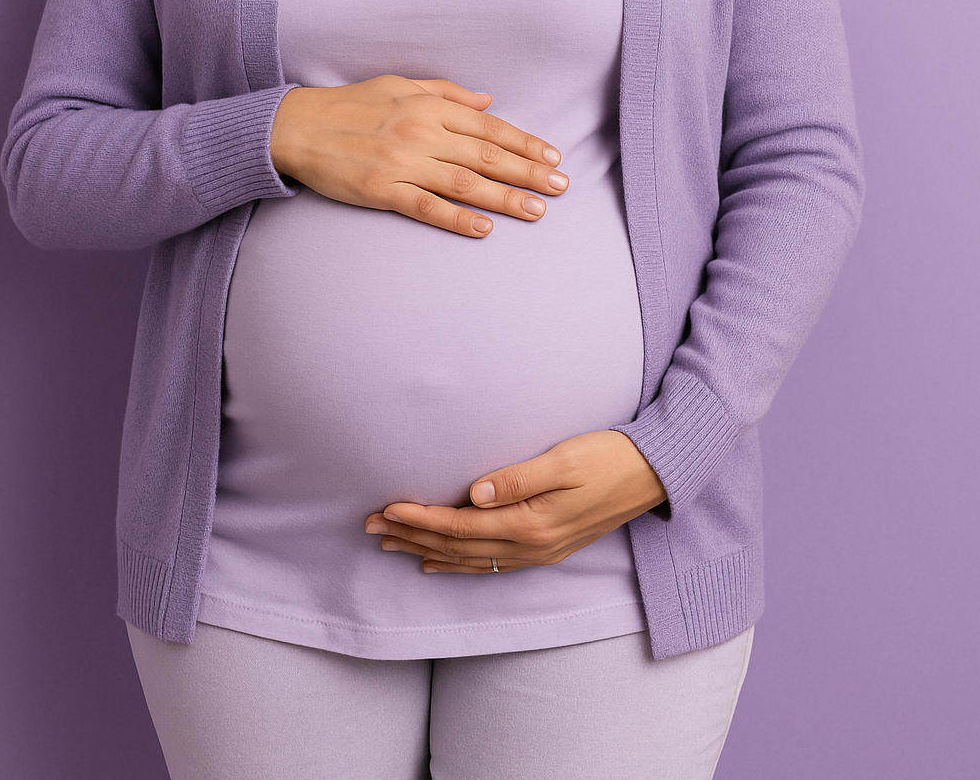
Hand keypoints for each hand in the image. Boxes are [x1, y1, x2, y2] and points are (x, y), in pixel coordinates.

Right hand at [270, 76, 568, 237]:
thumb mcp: (400, 84)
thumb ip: (446, 93)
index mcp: (428, 106)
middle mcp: (421, 132)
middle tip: (561, 187)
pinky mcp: (381, 190)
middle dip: (527, 173)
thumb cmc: (351, 104)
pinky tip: (484, 228)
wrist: (297, 126)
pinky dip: (457, 218)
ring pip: (465, 183)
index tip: (552, 157)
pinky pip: (426, 207)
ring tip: (536, 211)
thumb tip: (488, 101)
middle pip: (486, 156)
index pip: (489, 127)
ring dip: (504, 198)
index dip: (524, 143)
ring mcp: (401, 162)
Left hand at [364, 430, 666, 571]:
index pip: (460, 526)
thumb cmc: (609, 457)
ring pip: (470, 560)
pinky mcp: (547, 548)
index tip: (385, 508)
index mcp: (531, 523)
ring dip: (428, 552)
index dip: (419, 519)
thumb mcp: (565, 459)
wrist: (654, 474)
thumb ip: (518, 477)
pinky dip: (459, 566)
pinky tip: (439, 564)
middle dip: (411, 536)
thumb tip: (474, 494)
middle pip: (457, 547)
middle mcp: (531, 545)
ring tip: (392, 545)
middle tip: (369, 527)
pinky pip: (491, 565)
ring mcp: (539, 552)